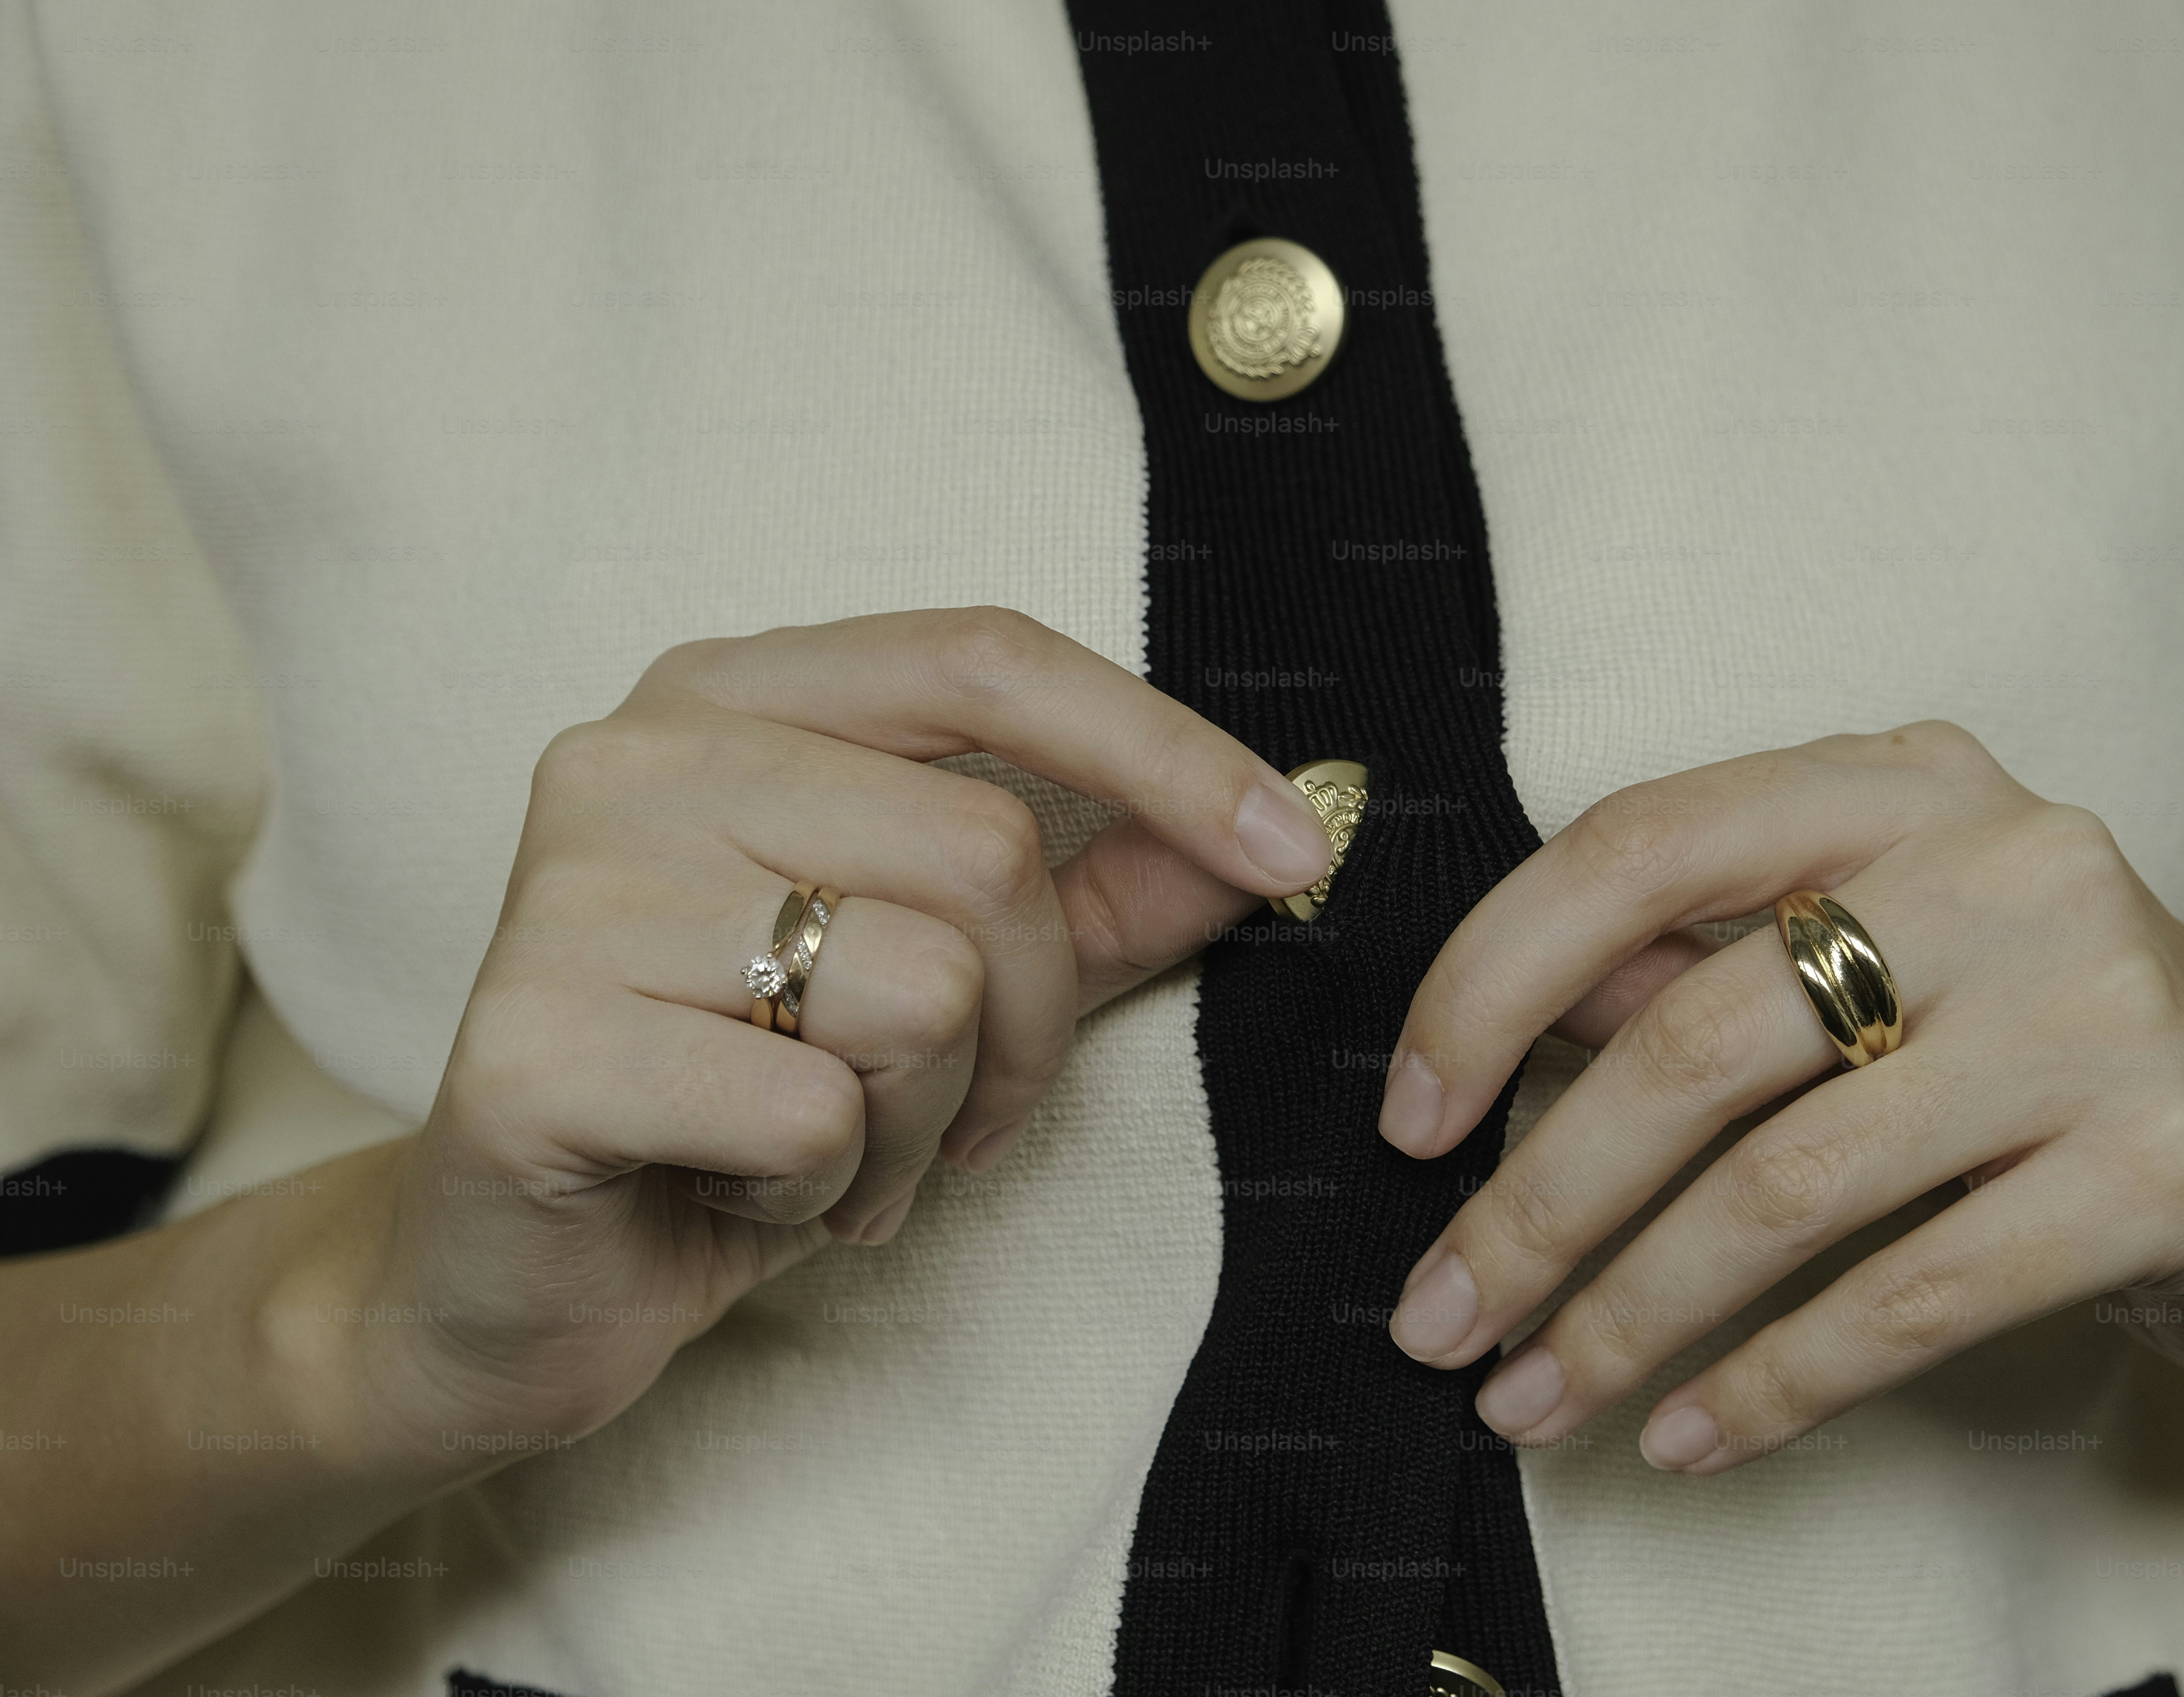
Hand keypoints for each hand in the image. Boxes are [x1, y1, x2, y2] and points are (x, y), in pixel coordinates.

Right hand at [356, 607, 1335, 1446]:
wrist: (510, 1275)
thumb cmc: (737, 1106)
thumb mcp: (941, 984)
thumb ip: (1097, 898)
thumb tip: (1275, 838)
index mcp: (733, 698)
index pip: (989, 658)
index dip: (1167, 751)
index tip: (1301, 852)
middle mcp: (638, 755)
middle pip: (984, 848)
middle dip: (1032, 1025)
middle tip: (959, 1112)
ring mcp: (570, 889)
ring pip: (916, 987)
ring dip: (920, 1119)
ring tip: (823, 1150)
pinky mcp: (532, 1042)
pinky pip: (811, 1114)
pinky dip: (820, 1190)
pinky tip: (741, 1192)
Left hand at [1377, 721, 2183, 1475]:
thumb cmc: (2029, 1043)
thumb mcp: (1866, 959)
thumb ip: (1686, 971)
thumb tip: (1486, 1052)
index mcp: (1898, 780)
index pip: (1634, 846)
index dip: (1488, 985)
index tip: (1408, 1121)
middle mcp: (2006, 861)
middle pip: (1691, 1042)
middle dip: (1533, 1204)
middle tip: (1440, 1317)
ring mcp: (2098, 1008)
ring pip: (1781, 1188)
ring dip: (1626, 1318)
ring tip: (1534, 1401)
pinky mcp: (2167, 1165)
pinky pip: (1905, 1300)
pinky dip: (1769, 1387)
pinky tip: (1683, 1437)